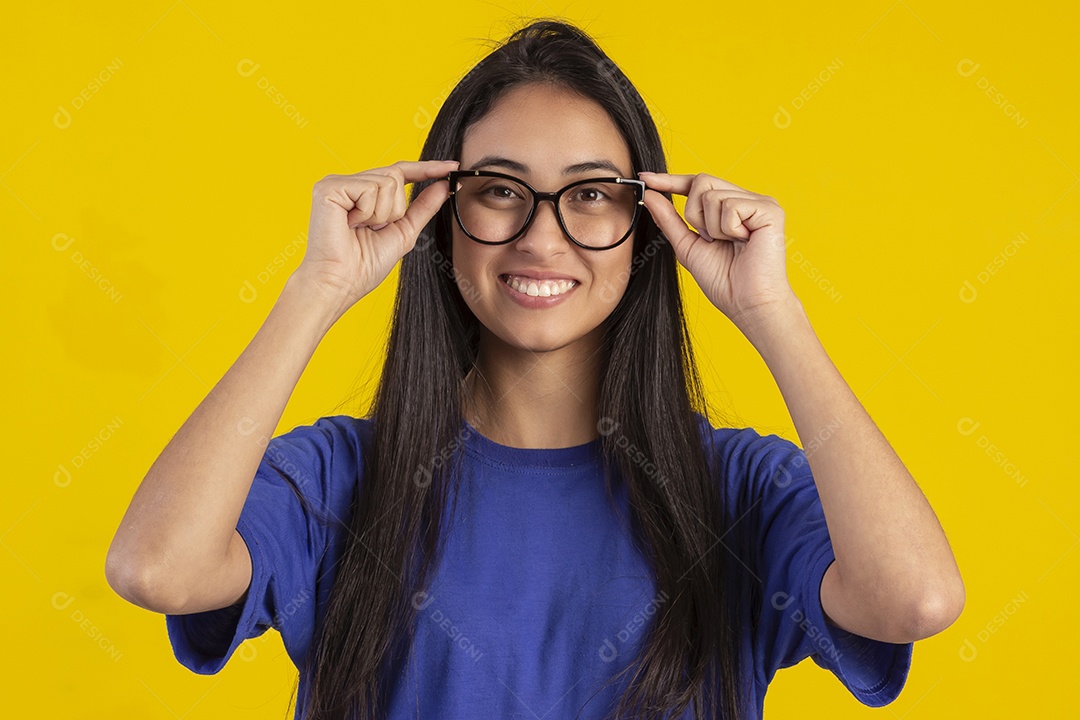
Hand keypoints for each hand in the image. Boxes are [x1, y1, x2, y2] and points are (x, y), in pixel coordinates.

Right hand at [296, 159, 458, 313]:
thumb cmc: (364, 265)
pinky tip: (350, 224)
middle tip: (374, 230)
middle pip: (396, 175)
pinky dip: (368, 212)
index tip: (453, 166)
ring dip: (382, 214)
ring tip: (360, 229)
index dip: (427, 168)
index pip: (400, 171)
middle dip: (395, 209)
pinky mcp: (329, 187)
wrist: (341, 284)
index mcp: (364, 193)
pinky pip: (370, 189)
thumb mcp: (403, 232)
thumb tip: (443, 185)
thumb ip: (423, 208)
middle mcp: (350, 183)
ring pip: (386, 181)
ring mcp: (337, 183)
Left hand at [639, 171, 798, 328]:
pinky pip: (730, 206)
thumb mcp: (687, 246)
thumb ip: (669, 219)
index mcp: (729, 207)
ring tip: (729, 244)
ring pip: (712, 195)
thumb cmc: (723, 281)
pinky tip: (743, 241)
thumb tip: (650, 194)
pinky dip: (727, 228)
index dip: (671, 180)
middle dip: (694, 214)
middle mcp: (745, 200)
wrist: (747, 303)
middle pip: (701, 182)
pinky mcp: (770, 209)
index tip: (645, 179)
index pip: (696, 184)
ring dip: (711, 227)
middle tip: (710, 239)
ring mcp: (759, 203)